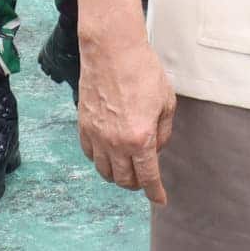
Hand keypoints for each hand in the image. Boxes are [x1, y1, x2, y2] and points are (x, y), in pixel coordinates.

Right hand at [78, 30, 177, 204]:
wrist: (112, 50)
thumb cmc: (143, 72)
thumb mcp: (166, 103)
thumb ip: (163, 133)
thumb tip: (155, 150)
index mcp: (140, 138)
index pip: (147, 177)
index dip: (155, 193)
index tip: (159, 200)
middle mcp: (116, 143)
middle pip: (124, 180)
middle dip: (137, 184)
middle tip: (144, 179)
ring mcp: (97, 136)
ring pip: (105, 171)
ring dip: (117, 175)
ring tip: (127, 168)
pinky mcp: (83, 126)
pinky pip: (90, 155)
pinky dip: (101, 160)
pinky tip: (109, 153)